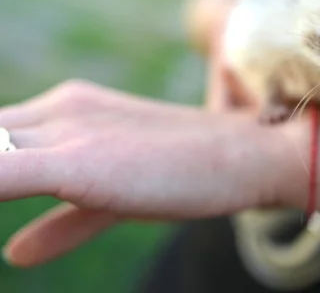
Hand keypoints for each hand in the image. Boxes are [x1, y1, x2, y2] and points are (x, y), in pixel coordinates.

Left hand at [0, 80, 301, 266]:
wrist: (249, 154)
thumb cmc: (191, 173)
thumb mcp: (115, 201)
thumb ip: (61, 222)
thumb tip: (14, 255)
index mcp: (64, 114)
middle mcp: (56, 110)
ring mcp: (63, 128)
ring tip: (1, 189)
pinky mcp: (74, 158)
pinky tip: (3, 238)